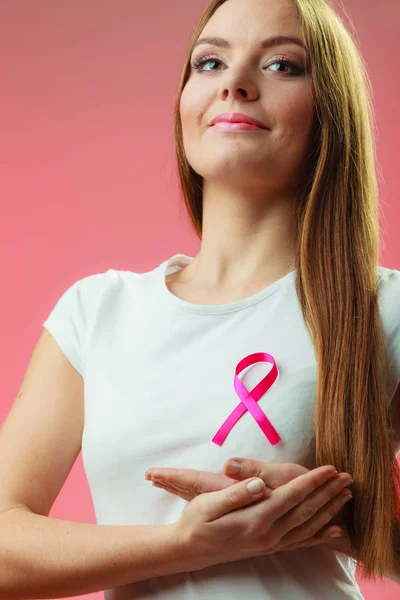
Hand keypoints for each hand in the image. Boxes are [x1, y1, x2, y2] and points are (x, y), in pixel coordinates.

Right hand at [161, 465, 352, 571]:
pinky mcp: (269, 547)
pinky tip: (334, 530)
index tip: (329, 468)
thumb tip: (260, 484)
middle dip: (328, 493)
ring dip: (329, 510)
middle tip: (347, 477)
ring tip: (346, 495)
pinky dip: (320, 535)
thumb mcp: (209, 503)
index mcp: (255, 519)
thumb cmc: (196, 521)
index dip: (312, 482)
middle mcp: (267, 534)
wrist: (189, 550)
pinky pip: (301, 542)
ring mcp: (270, 543)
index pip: (291, 497)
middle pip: (305, 511)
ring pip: (308, 526)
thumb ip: (236, 493)